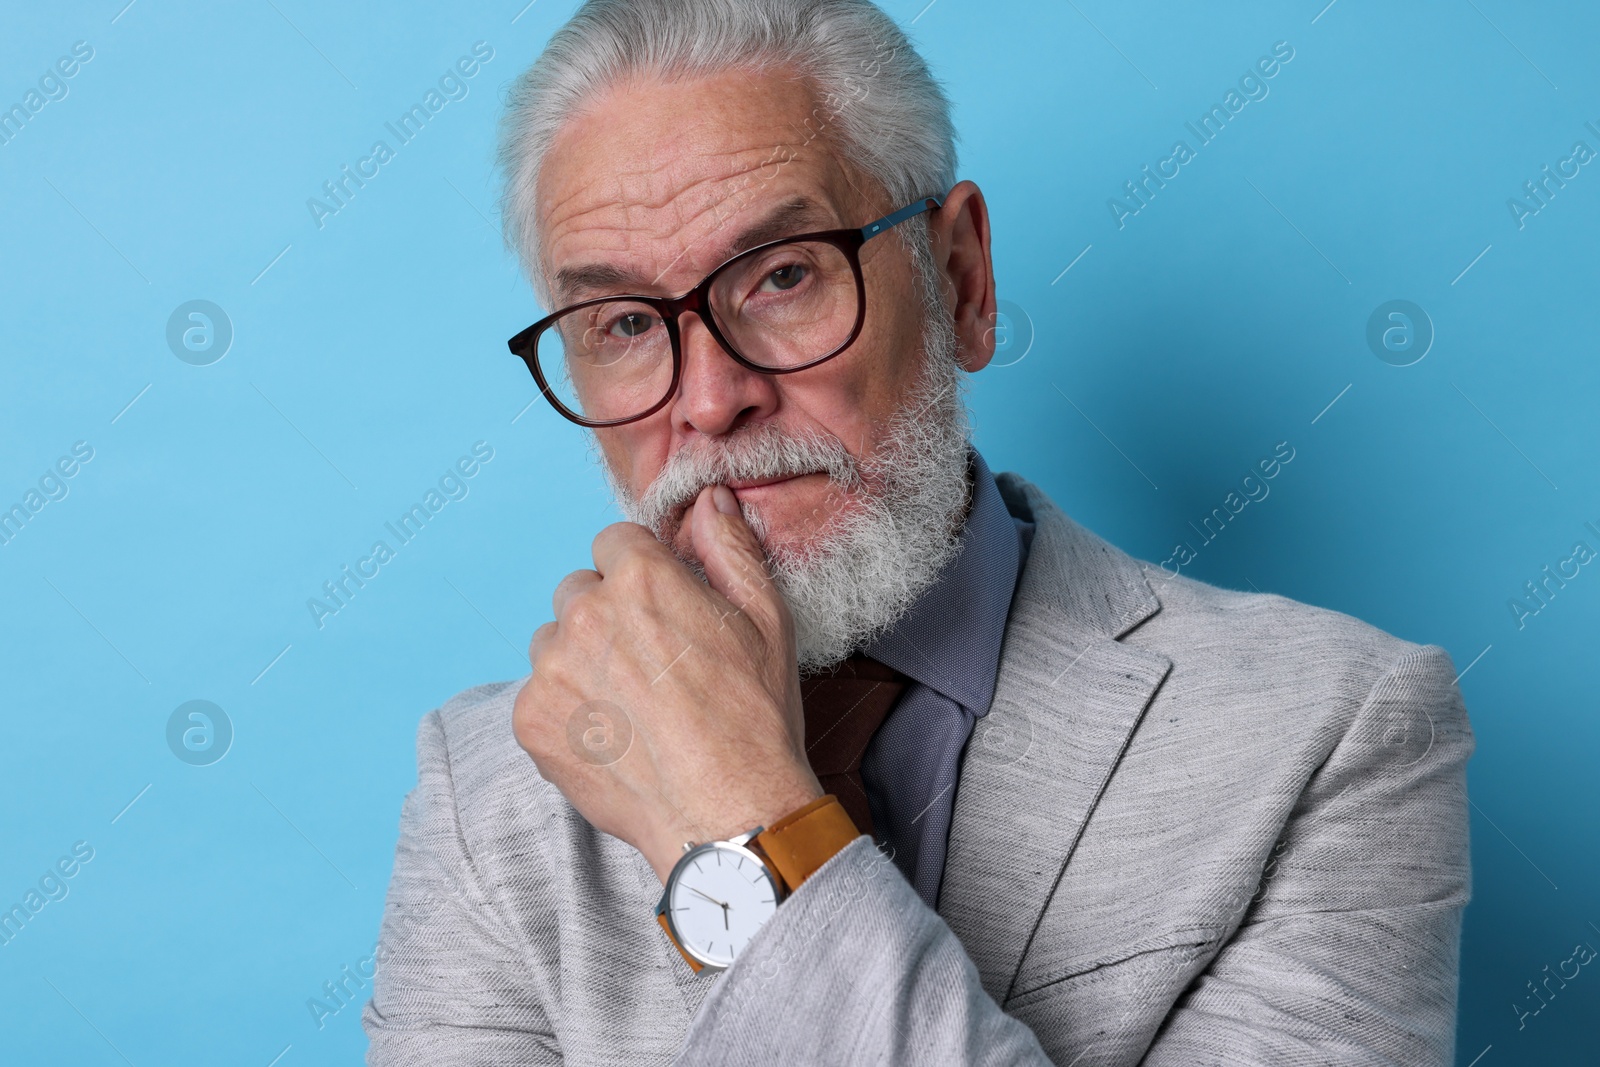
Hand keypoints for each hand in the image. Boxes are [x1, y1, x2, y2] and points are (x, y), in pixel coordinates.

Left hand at [513, 484, 823, 882]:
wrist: (729, 813)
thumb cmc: (755, 717)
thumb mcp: (766, 618)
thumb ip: (730, 547)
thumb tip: (708, 499)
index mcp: (640, 579)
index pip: (615, 543)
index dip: (643, 575)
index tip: (664, 611)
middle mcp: (585, 615)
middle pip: (580, 591)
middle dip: (609, 616)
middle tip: (653, 666)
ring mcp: (551, 671)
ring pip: (555, 644)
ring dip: (582, 662)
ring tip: (634, 706)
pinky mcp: (531, 721)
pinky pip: (540, 695)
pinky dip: (568, 712)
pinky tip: (614, 737)